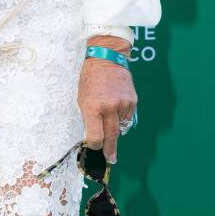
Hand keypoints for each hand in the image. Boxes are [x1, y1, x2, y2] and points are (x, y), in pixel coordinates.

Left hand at [77, 37, 136, 163]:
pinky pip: (127, 117)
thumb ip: (87, 118)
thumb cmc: (91, 76)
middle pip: (111, 137)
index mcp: (93, 106)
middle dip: (109, 149)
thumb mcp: (81, 96)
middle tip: (110, 159)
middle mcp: (109, 107)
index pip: (96, 137)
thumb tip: (90, 136)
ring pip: (120, 126)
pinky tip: (116, 108)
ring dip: (115, 128)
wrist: (108, 57)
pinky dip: (122, 117)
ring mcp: (123, 104)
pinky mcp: (132, 101)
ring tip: (110, 119)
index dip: (94, 145)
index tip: (94, 146)